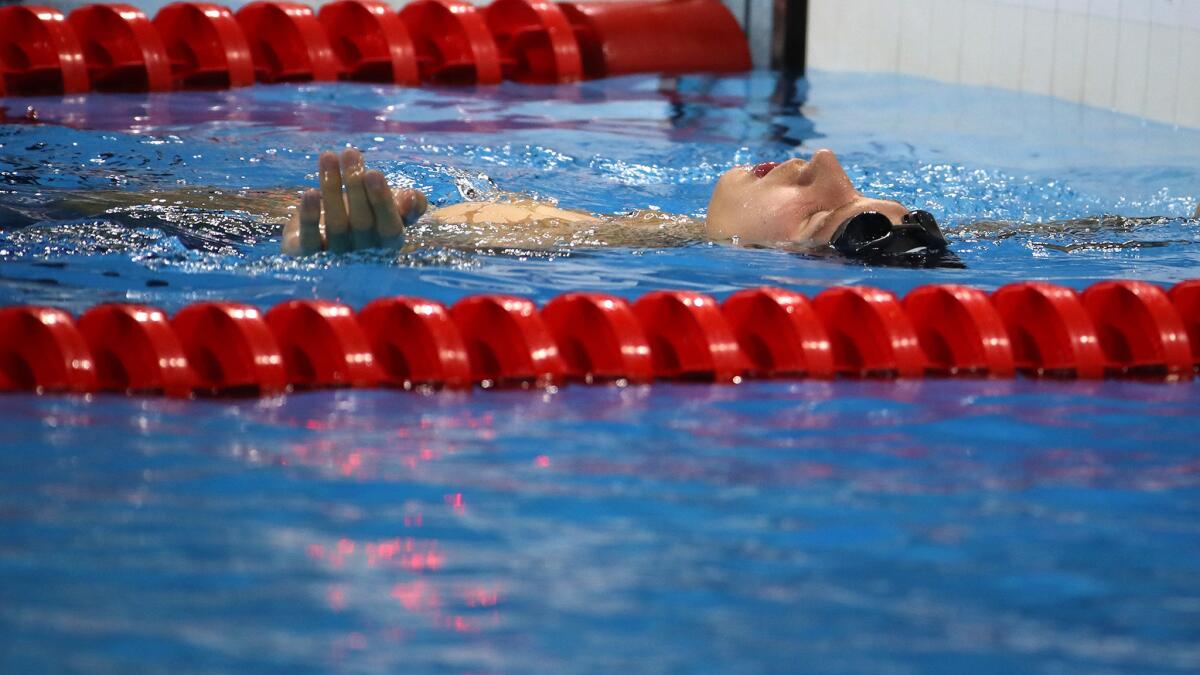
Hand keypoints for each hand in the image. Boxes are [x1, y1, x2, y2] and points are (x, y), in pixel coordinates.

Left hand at [282, 148, 427, 255]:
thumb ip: (411, 204)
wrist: (327, 236)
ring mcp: (336, 258)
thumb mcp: (394, 207)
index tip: (374, 172)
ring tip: (328, 157)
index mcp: (389, 244)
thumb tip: (411, 198)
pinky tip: (310, 192)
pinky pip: (310, 241)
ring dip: (332, 189)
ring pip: (336, 226)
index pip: (390, 227)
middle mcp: (364, 255)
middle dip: (356, 186)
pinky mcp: (309, 257)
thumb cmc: (370, 215)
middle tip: (351, 153)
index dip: (382, 201)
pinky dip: (310, 216)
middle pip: (362, 223)